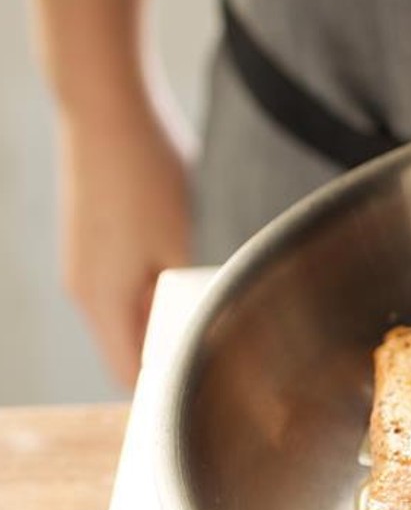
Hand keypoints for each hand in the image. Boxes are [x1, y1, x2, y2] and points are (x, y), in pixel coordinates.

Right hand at [58, 104, 190, 387]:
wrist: (106, 105)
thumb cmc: (148, 171)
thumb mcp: (185, 242)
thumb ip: (192, 296)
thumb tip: (211, 332)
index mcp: (102, 300)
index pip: (129, 375)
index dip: (166, 395)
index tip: (206, 404)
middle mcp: (85, 287)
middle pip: (130, 345)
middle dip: (173, 356)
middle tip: (225, 367)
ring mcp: (86, 261)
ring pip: (131, 312)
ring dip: (168, 318)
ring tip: (218, 320)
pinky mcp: (95, 237)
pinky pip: (128, 281)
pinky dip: (157, 289)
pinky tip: (195, 276)